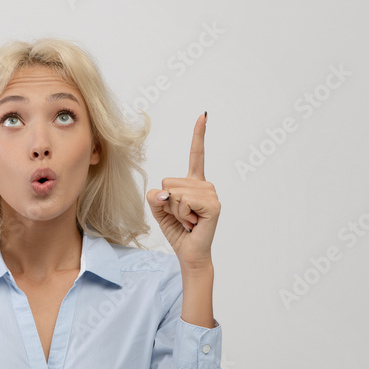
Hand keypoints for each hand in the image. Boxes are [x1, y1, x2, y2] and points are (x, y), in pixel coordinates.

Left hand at [146, 112, 220, 269]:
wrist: (189, 252)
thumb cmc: (177, 230)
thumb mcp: (159, 209)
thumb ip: (156, 196)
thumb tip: (165, 193)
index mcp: (193, 182)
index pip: (196, 155)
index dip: (199, 135)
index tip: (203, 115)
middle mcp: (205, 185)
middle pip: (169, 181)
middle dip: (168, 203)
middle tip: (182, 216)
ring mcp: (211, 194)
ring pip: (175, 192)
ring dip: (175, 211)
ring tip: (188, 220)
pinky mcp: (213, 205)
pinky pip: (183, 201)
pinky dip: (182, 214)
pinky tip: (193, 222)